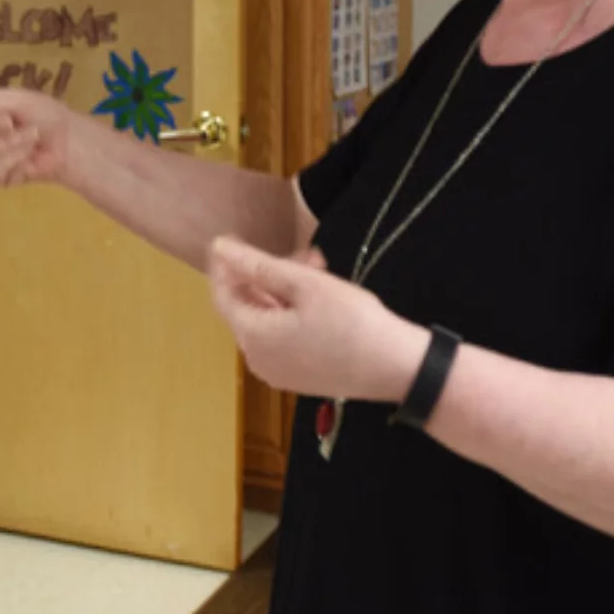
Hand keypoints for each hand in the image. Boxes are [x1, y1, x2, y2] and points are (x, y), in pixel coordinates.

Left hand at [206, 237, 429, 401]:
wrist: (395, 368)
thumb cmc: (351, 321)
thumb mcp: (304, 284)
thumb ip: (258, 265)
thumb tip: (219, 248)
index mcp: (252, 336)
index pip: (222, 294)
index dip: (225, 265)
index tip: (234, 238)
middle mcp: (256, 359)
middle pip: (248, 306)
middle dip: (269, 274)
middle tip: (305, 253)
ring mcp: (277, 371)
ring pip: (268, 319)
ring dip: (286, 290)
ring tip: (321, 269)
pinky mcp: (298, 376)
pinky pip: (282, 337)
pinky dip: (293, 312)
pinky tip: (322, 296)